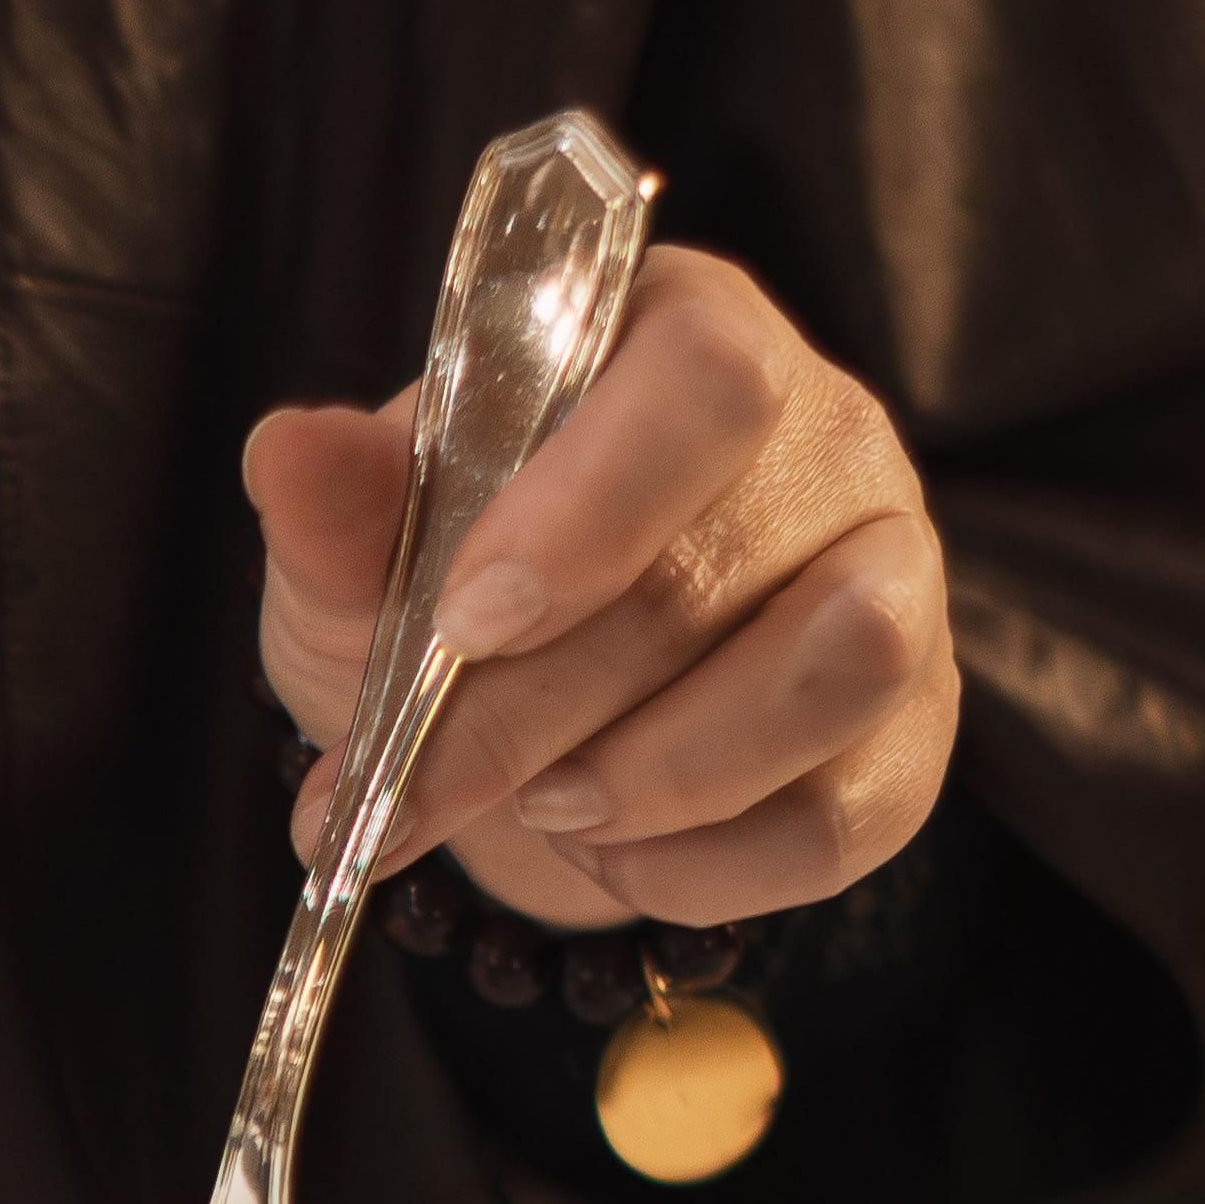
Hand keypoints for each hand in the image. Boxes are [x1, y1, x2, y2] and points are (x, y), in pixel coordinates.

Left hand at [246, 245, 956, 928]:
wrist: (532, 714)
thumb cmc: (458, 588)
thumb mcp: (370, 548)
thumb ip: (343, 509)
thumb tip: (289, 453)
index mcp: (686, 335)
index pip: (703, 376)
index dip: (593, 505)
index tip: (469, 620)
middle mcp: (823, 437)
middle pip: (724, 564)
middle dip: (543, 707)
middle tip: (416, 791)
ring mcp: (894, 576)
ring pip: (840, 671)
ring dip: (664, 776)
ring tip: (549, 811)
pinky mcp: (915, 725)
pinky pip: (849, 811)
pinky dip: (710, 868)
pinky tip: (618, 858)